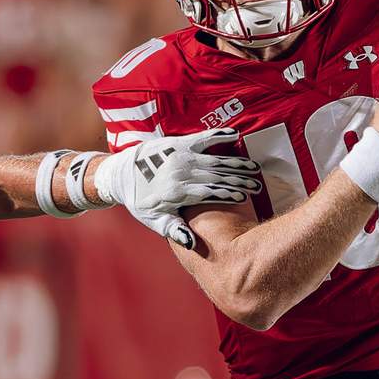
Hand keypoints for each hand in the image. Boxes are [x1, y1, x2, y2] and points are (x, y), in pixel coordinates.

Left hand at [94, 129, 261, 249]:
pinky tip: (235, 135)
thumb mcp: (154, 220)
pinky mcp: (179, 143)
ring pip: (214, 159)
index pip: (208, 193)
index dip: (227, 194)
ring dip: (235, 163)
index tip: (244, 197)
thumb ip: (175, 230)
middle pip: (215, 176)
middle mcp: (180, 171)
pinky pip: (203, 138)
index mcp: (176, 192)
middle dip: (238, 180)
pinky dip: (219, 135)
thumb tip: (192, 244)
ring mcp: (180, 155)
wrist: (121, 174)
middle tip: (257, 185)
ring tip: (253, 168)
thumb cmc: (140, 201)